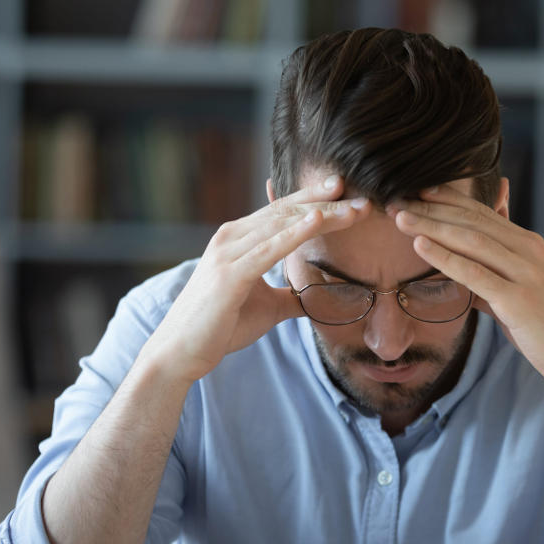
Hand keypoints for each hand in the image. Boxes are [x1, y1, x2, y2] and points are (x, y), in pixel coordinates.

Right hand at [145, 176, 370, 382]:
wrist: (180, 351)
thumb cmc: (219, 327)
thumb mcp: (265, 307)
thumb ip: (289, 297)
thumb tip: (313, 300)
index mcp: (238, 239)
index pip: (283, 212)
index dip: (315, 200)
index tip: (346, 193)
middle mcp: (232, 237)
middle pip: (287, 212)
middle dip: (327, 203)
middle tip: (363, 200)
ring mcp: (229, 253)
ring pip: (283, 224)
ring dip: (322, 215)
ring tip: (353, 209)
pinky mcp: (230, 274)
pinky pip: (269, 249)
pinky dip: (295, 233)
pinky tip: (318, 220)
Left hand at [392, 184, 543, 398]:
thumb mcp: (521, 294)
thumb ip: (494, 277)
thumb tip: (465, 274)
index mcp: (529, 245)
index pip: (482, 214)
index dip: (448, 200)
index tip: (417, 190)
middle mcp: (528, 251)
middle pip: (472, 221)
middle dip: (432, 208)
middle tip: (396, 199)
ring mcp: (526, 274)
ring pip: (472, 240)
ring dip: (433, 225)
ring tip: (400, 216)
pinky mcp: (519, 301)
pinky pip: (476, 273)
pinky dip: (446, 257)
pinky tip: (421, 246)